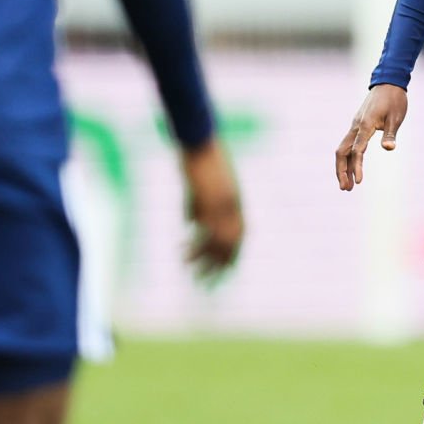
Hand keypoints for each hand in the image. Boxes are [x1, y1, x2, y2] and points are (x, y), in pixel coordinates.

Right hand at [180, 137, 243, 279]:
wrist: (198, 140)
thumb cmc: (198, 158)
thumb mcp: (199, 186)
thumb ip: (196, 206)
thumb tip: (191, 224)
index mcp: (235, 200)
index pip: (241, 233)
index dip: (234, 252)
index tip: (228, 269)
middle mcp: (233, 205)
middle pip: (232, 242)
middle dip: (222, 265)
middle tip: (211, 283)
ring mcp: (222, 204)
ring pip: (218, 242)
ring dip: (206, 262)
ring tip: (194, 278)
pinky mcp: (209, 202)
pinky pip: (203, 232)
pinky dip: (194, 247)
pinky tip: (182, 257)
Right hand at [335, 83, 408, 190]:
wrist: (388, 82)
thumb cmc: (394, 100)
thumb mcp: (397, 117)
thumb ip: (391, 134)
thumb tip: (389, 148)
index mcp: (365, 125)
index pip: (358, 150)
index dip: (357, 167)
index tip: (359, 182)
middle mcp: (356, 126)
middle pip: (342, 152)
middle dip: (342, 171)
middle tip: (346, 189)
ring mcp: (355, 126)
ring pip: (343, 149)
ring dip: (344, 167)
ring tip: (347, 185)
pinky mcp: (357, 125)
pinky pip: (348, 144)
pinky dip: (348, 158)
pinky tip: (352, 167)